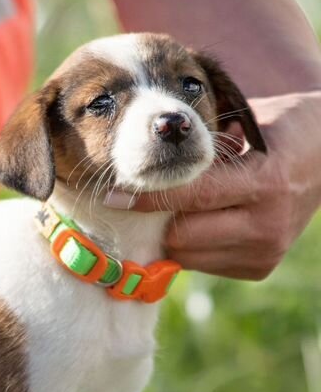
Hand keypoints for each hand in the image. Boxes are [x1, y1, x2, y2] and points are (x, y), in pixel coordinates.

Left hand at [125, 91, 320, 279]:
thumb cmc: (278, 131)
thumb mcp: (246, 124)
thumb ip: (202, 143)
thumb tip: (141, 149)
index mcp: (266, 183)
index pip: (190, 196)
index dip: (147, 196)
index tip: (112, 195)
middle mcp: (267, 224)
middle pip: (181, 235)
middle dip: (159, 217)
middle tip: (143, 197)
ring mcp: (265, 252)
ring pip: (186, 255)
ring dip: (172, 234)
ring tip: (180, 208)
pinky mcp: (259, 268)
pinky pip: (201, 263)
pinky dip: (192, 245)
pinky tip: (204, 221)